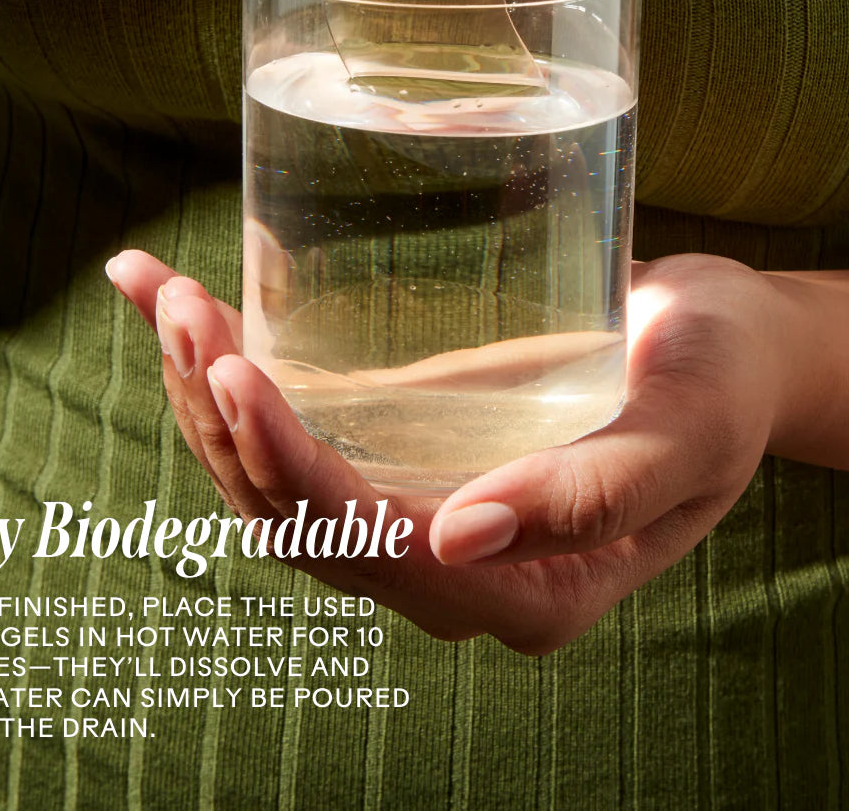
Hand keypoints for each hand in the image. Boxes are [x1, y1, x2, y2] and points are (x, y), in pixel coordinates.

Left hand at [107, 249, 789, 651]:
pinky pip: (292, 424)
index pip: (369, 546)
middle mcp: (446, 561)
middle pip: (294, 512)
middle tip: (183, 308)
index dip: (290, 467)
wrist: (719, 346)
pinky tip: (171, 297)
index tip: (236, 370)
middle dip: (223, 415)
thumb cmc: (718, 386)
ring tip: (162, 293)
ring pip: (271, 476)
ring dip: (206, 390)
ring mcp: (412, 506)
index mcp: (518, 590)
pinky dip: (226, 366)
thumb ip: (590, 499)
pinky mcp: (394, 446)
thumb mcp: (682, 438)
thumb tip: (459, 532)